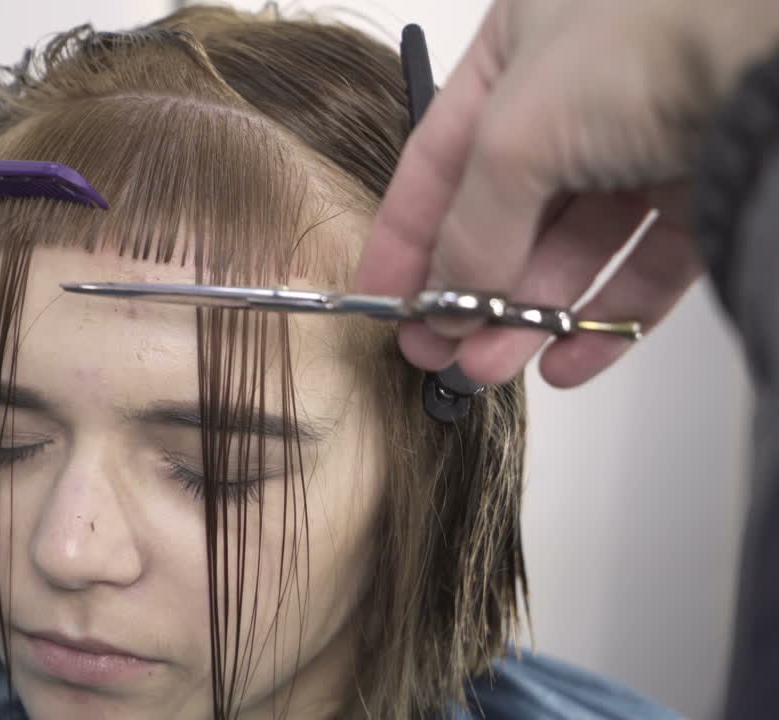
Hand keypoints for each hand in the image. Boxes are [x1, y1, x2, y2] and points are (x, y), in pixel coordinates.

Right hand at [356, 0, 778, 386]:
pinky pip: (645, 263)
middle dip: (470, 288)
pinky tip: (568, 362)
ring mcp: (646, 136)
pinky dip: (606, 318)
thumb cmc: (646, 41)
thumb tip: (450, 300)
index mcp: (514, 47)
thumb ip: (471, 227)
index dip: (405, 234)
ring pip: (575, 245)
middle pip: (507, 210)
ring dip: (529, 312)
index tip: (383, 300)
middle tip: (438, 350)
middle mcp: (576, 89)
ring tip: (492, 368)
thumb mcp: (516, 137)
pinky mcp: (706, 185)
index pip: (438, 157)